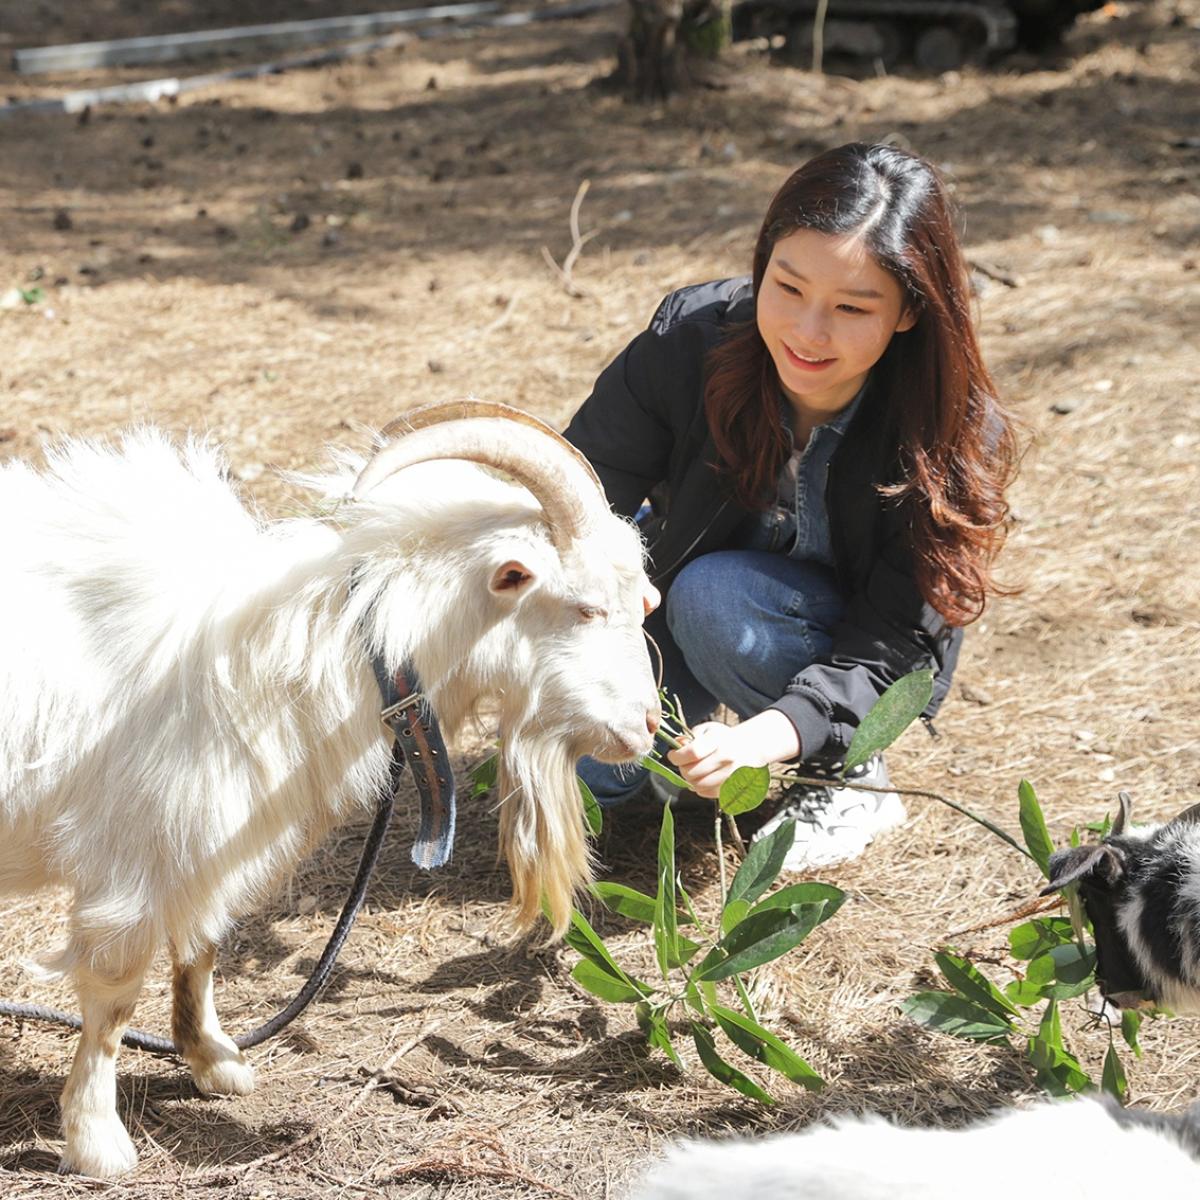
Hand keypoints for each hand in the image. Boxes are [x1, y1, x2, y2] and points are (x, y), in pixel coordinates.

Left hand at [666, 711, 800, 799]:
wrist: (752, 748)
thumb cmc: (725, 738)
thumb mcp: (709, 730)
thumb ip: (691, 737)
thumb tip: (677, 744)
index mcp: (719, 740)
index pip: (691, 753)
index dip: (676, 756)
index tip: (673, 755)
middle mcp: (726, 758)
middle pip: (691, 772)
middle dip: (682, 768)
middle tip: (684, 764)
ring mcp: (731, 775)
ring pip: (697, 785)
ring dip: (690, 780)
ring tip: (694, 771)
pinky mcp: (733, 787)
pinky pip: (707, 793)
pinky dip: (700, 788)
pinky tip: (704, 778)